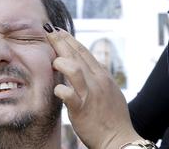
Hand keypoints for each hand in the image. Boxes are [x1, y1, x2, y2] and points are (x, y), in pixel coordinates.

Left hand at [46, 27, 142, 148]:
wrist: (119, 140)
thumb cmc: (113, 118)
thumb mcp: (109, 91)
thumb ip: (97, 79)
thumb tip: (88, 68)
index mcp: (102, 76)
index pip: (84, 52)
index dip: (70, 40)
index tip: (59, 32)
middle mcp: (97, 81)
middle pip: (77, 54)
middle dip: (61, 41)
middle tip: (49, 31)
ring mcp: (90, 94)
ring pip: (74, 69)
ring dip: (61, 62)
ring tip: (53, 61)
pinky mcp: (81, 108)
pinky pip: (68, 94)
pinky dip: (60, 90)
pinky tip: (56, 89)